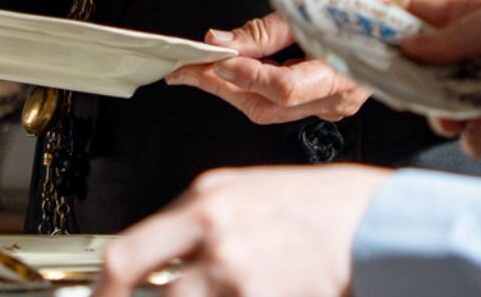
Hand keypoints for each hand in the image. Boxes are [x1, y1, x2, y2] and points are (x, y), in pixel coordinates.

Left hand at [95, 165, 387, 296]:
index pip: (126, 253)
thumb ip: (197, 222)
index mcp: (207, 199)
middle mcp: (214, 233)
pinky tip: (247, 296)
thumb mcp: (248, 193)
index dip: (105, 290)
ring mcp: (235, 272)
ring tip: (213, 293)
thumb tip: (154, 258)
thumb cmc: (318, 208)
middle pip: (143, 287)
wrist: (374, 223)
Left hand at [165, 0, 449, 125]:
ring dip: (232, 89)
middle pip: (266, 106)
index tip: (209, 56)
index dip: (241, 74)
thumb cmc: (382, 1)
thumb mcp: (324, 1)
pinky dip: (255, 87)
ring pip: (271, 109)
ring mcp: (336, 105)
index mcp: (343, 73)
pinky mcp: (331, 102)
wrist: (424, 10)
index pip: (280, 87)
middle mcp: (339, 99)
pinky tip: (237, 70)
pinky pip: (284, 103)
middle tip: (185, 67)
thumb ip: (270, 28)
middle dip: (221, 87)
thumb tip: (222, 40)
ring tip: (201, 68)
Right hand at [401, 0, 480, 156]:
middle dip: (409, 76)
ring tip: (441, 105)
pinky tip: (473, 124)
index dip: (399, 26)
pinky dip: (468, 133)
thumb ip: (458, 34)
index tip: (365, 34)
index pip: (431, 21)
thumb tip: (407, 45)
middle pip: (431, 70)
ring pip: (446, 105)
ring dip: (437, 107)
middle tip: (388, 81)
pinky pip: (474, 137)